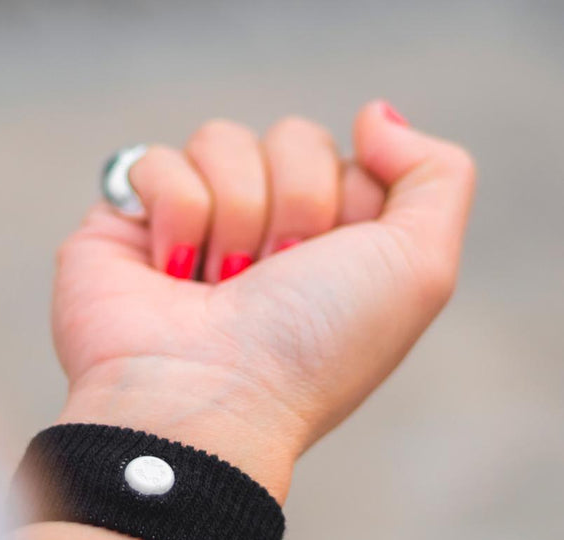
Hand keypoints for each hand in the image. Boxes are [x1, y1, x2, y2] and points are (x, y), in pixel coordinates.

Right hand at [53, 100, 474, 502]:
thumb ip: (436, 173)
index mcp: (331, 242)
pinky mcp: (128, 224)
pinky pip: (154, 162)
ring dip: (233, 218)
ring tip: (220, 288)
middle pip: (291, 138)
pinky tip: (171, 276)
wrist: (211, 399)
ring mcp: (198, 224)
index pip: (349, 157)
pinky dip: (174, 218)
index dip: (347, 202)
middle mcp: (267, 230)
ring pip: (222, 141)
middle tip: (272, 279)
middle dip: (292, 207)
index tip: (330, 264)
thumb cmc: (314, 346)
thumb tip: (372, 115)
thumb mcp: (418, 266)